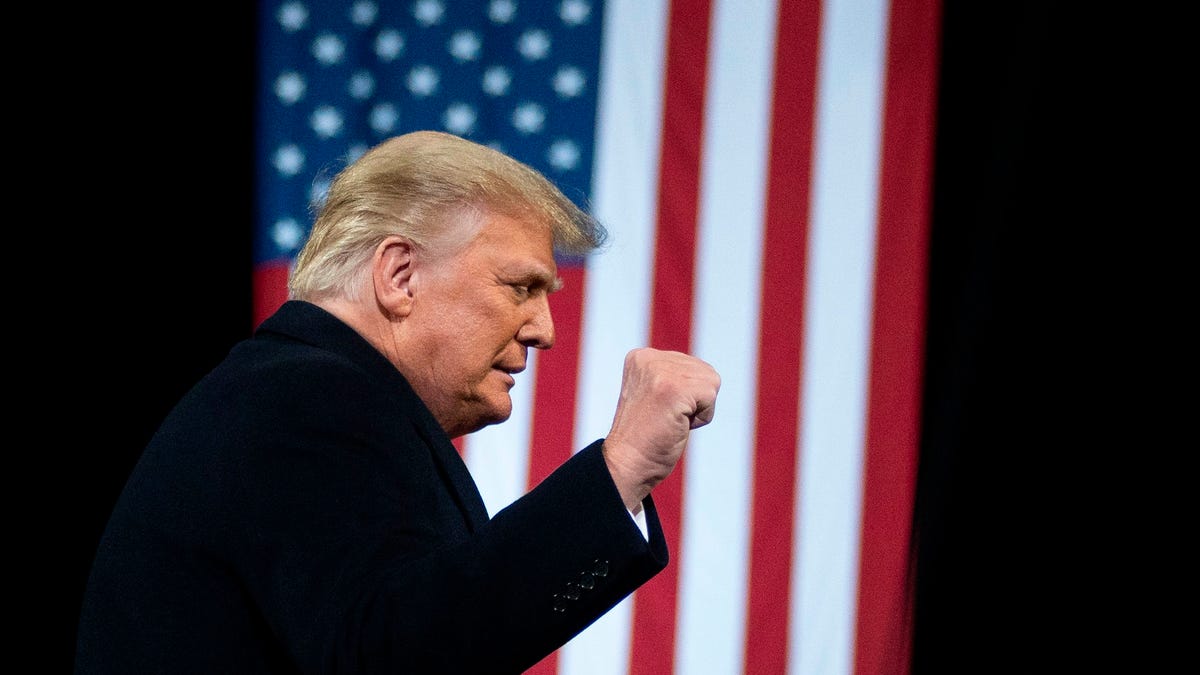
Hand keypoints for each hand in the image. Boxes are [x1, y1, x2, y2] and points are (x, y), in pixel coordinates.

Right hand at [602, 347, 719, 511]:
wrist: (627, 464)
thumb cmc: (645, 437)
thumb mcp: (654, 394)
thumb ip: (674, 376)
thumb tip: (707, 373)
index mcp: (641, 357)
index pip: (691, 365)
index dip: (685, 395)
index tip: (658, 410)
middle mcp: (649, 358)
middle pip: (704, 372)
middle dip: (694, 400)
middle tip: (664, 418)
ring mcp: (661, 371)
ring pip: (710, 383)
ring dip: (697, 410)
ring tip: (670, 421)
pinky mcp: (675, 387)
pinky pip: (710, 397)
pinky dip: (701, 418)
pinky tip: (676, 425)